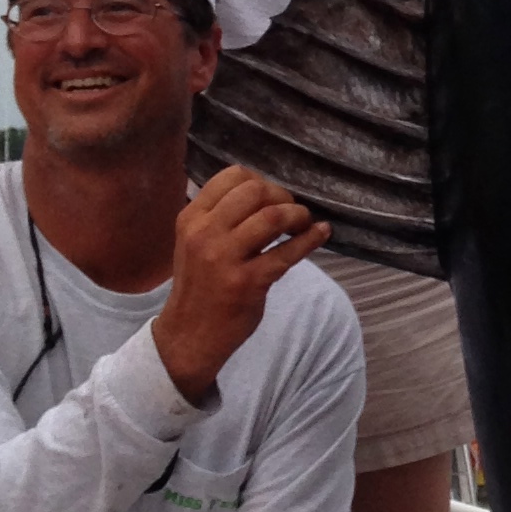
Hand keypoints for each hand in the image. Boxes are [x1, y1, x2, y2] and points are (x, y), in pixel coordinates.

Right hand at [152, 163, 328, 403]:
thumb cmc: (200, 285)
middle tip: (291, 213)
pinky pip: (288, 252)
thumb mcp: (194, 242)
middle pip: (255, 191)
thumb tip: (265, 190)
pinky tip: (321, 232)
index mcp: (192, 218)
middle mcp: (205, 233)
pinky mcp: (247, 282)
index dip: (262, 181)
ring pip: (273, 216)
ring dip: (298, 215)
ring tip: (303, 224)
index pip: (232, 176)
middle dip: (282, 196)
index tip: (272, 197)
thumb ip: (219, 216)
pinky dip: (311, 238)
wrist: (189, 335)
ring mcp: (225, 258)